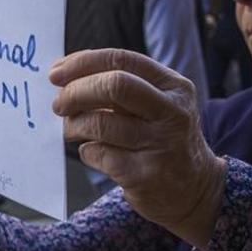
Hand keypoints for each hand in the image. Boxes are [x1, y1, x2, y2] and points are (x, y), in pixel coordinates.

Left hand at [50, 49, 225, 247]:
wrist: (195, 190)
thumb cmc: (161, 138)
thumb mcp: (156, 105)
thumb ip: (119, 86)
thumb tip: (64, 75)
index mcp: (174, 86)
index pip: (122, 60)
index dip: (83, 63)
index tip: (56, 73)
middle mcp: (173, 112)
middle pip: (114, 86)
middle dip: (76, 92)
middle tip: (58, 104)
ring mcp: (161, 145)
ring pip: (101, 123)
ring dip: (74, 125)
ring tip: (71, 129)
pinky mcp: (145, 175)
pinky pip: (99, 155)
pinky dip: (86, 151)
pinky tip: (92, 152)